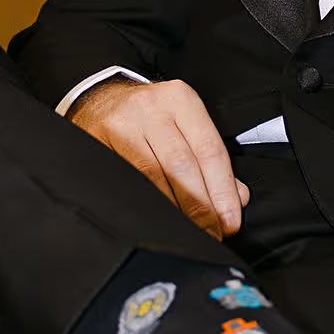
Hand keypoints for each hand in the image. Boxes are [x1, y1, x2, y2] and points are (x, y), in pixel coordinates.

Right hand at [70, 77, 248, 238]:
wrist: (102, 99)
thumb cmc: (152, 117)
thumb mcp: (186, 123)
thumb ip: (212, 158)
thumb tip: (237, 197)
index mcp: (181, 100)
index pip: (209, 150)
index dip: (222, 191)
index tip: (229, 221)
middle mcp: (151, 108)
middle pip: (181, 165)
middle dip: (199, 206)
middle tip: (210, 233)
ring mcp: (121, 124)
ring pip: (151, 175)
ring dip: (173, 210)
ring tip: (188, 232)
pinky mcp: (96, 140)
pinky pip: (125, 180)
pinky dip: (144, 203)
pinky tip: (157, 221)